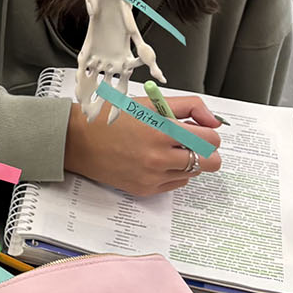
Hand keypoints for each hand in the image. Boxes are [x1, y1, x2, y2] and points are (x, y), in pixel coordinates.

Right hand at [62, 94, 222, 197]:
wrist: (78, 141)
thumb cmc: (110, 118)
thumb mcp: (149, 103)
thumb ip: (188, 107)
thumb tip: (214, 121)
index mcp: (162, 130)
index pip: (211, 139)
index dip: (208, 132)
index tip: (199, 129)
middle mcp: (159, 156)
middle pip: (211, 162)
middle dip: (206, 150)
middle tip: (191, 141)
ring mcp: (153, 176)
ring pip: (194, 173)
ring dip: (188, 160)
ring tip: (168, 148)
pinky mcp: (146, 189)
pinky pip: (176, 183)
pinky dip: (173, 172)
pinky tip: (156, 160)